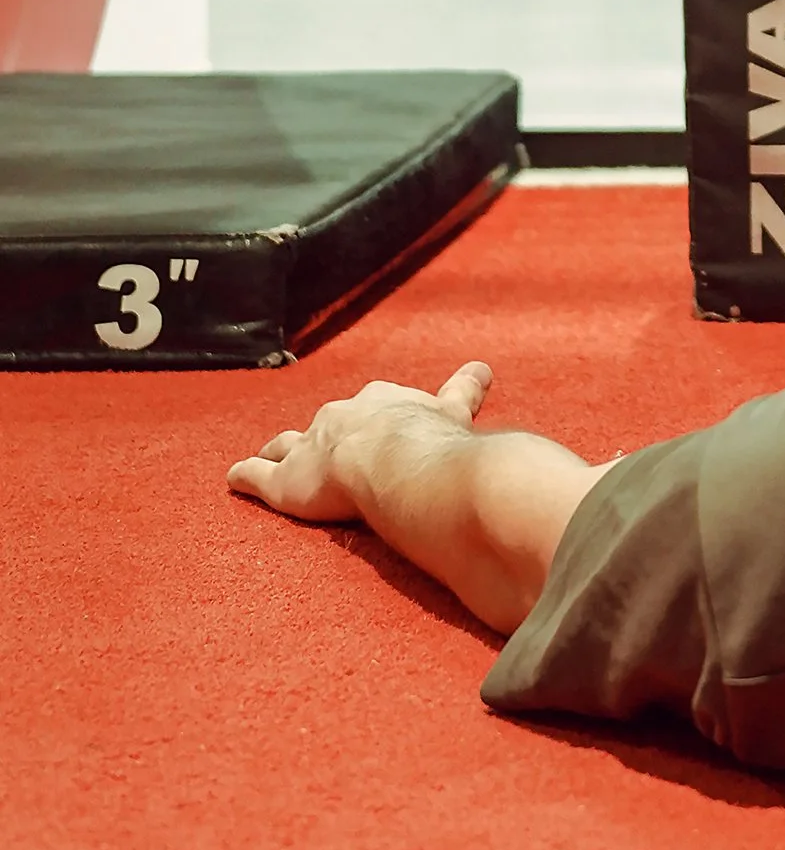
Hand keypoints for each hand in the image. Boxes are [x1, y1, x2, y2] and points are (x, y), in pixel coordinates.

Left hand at [228, 364, 493, 520]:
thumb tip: (485, 367)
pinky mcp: (286, 482)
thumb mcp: (453, 411)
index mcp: (381, 402)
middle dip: (327, 430)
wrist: (399, 460)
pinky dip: (245, 475)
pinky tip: (234, 477)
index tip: (375, 409)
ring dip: (280, 449)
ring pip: (288, 444)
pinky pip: (258, 476)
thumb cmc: (430, 439)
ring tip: (271, 453)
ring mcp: (310, 447)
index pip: (378, 403)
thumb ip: (464, 391)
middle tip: (325, 440)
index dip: (377, 410)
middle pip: (330, 421)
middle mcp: (342, 416)